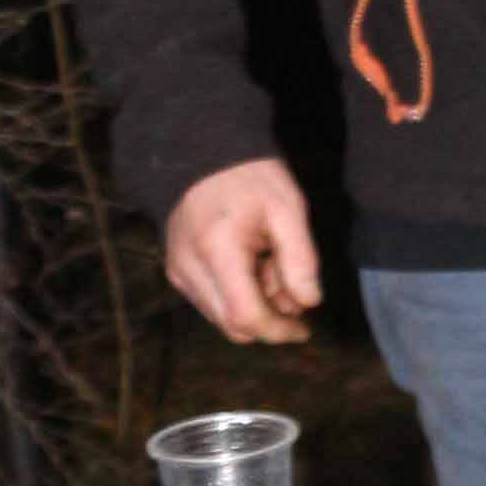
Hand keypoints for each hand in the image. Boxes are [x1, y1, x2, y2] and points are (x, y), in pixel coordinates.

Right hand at [165, 158, 320, 343]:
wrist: (205, 154)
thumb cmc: (250, 177)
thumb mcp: (288, 210)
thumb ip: (300, 259)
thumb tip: (308, 303)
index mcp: (218, 250)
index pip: (245, 316)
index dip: (278, 331)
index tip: (304, 330)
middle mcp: (189, 268)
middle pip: (232, 326)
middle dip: (270, 319)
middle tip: (291, 286)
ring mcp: (178, 272)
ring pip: (222, 318)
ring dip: (255, 307)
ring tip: (271, 266)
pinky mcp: (177, 272)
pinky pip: (212, 302)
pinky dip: (239, 296)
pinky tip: (254, 265)